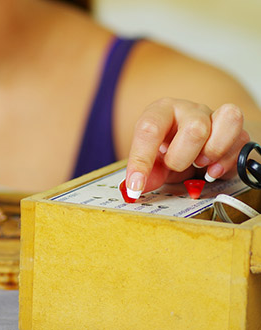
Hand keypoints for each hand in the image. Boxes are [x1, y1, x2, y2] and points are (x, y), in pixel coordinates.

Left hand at [125, 98, 249, 198]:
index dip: (142, 160)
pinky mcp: (235, 130)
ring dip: (212, 152)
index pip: (149, 129)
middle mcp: (188, 109)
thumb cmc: (170, 147)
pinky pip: (241, 141)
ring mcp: (214, 116)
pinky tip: (213, 170)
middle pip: (195, 129)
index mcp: (161, 111)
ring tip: (199, 163)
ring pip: (227, 121)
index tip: (136, 184)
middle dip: (182, 159)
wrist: (193, 144)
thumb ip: (147, 173)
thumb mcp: (153, 161)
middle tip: (175, 166)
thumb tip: (137, 187)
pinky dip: (226, 161)